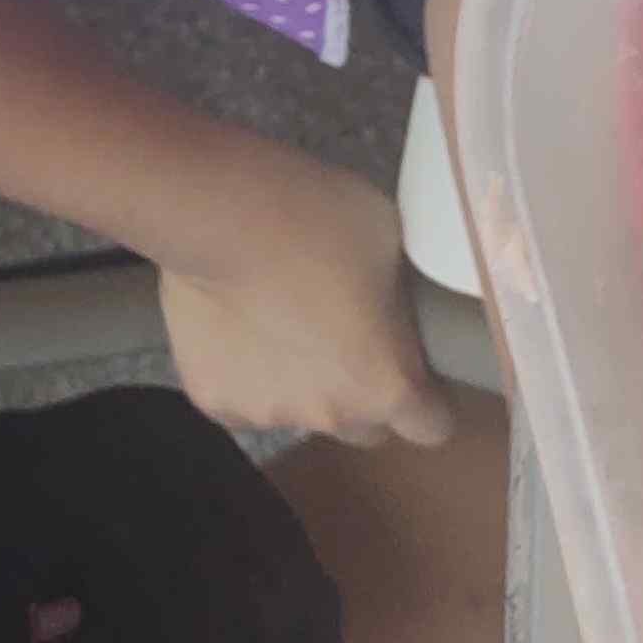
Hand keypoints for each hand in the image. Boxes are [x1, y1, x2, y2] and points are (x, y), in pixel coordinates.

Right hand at [157, 161, 456, 446]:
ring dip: (297, 382)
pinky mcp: (213, 400)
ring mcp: (266, 413)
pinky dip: (241, 372)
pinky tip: (234, 325)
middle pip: (363, 429)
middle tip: (345, 339)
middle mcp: (330, 414)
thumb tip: (393, 300)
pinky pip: (239, 398)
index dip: (427, 399)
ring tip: (278, 321)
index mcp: (386, 383)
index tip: (415, 368)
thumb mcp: (391, 242)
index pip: (429, 427)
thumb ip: (400, 296)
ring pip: (297, 412)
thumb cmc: (318, 218)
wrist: (221, 214)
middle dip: (362, 394)